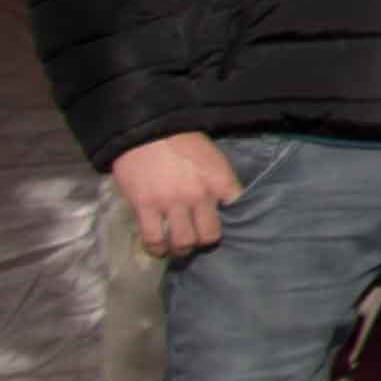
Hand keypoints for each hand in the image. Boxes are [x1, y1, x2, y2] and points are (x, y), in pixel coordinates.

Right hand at [112, 132, 240, 260]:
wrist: (146, 130)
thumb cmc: (181, 140)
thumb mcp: (211, 156)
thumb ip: (217, 180)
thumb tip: (222, 201)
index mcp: (219, 179)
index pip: (236, 208)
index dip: (231, 218)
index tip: (221, 221)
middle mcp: (198, 195)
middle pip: (209, 235)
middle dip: (204, 241)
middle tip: (197, 240)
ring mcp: (171, 203)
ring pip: (182, 242)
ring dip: (181, 250)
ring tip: (178, 249)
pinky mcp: (145, 207)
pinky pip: (153, 239)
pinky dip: (157, 249)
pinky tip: (158, 249)